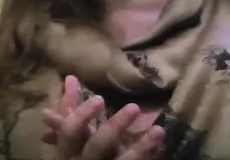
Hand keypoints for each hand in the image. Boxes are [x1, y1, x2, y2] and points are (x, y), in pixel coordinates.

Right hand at [40, 76, 164, 158]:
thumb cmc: (78, 149)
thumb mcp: (72, 130)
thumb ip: (70, 108)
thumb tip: (71, 78)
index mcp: (69, 149)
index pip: (70, 133)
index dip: (81, 116)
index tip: (99, 98)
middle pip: (98, 146)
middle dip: (115, 127)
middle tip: (134, 107)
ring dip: (141, 147)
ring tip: (159, 130)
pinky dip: (147, 154)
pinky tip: (160, 144)